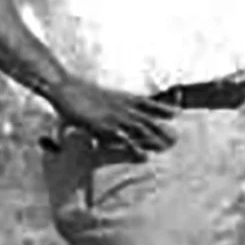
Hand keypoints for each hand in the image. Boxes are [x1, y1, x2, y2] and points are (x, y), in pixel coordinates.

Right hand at [50, 77, 176, 152]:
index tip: (179, 113)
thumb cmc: (82, 92)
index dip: (166, 108)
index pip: (153, 103)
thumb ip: (116, 103)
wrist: (65, 87)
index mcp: (127, 98)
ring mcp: (116, 116)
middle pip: (153, 118)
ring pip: (143, 128)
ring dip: (156, 138)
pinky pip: (124, 138)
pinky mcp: (105, 125)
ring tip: (168, 148)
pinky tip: (144, 157)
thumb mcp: (105, 96)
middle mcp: (125, 107)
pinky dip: (135, 148)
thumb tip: (120, 111)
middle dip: (166, 128)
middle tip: (179, 139)